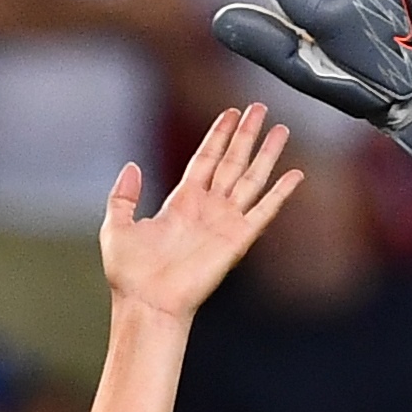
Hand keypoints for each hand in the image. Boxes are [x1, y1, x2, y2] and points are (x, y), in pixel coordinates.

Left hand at [97, 104, 304, 324]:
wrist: (146, 304)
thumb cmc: (130, 275)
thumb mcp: (116, 226)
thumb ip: (123, 195)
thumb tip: (132, 167)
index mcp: (181, 203)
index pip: (205, 159)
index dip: (218, 135)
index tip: (230, 113)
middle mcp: (207, 209)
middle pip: (232, 161)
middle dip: (246, 134)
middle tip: (259, 107)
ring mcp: (224, 223)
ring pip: (251, 179)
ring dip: (266, 154)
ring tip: (280, 129)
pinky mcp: (237, 241)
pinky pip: (263, 212)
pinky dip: (280, 194)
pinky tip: (295, 175)